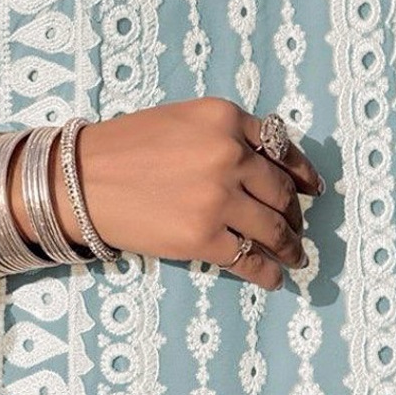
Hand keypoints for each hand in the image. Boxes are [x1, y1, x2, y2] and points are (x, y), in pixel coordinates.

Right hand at [12, 97, 324, 290]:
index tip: (311, 189)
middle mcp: (228, 153)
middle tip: (298, 229)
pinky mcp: (204, 238)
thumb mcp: (184, 119)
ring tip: (295, 258)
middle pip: (281, 192)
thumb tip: (270, 167)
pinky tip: (274, 278)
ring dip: (291, 247)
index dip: (301, 172)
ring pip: (274, 229)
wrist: (84, 179)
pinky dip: (269, 273)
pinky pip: (252, 261)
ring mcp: (219, 198)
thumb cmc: (129, 146)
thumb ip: (226, 135)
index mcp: (223, 116)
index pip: (280, 146)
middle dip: (294, 215)